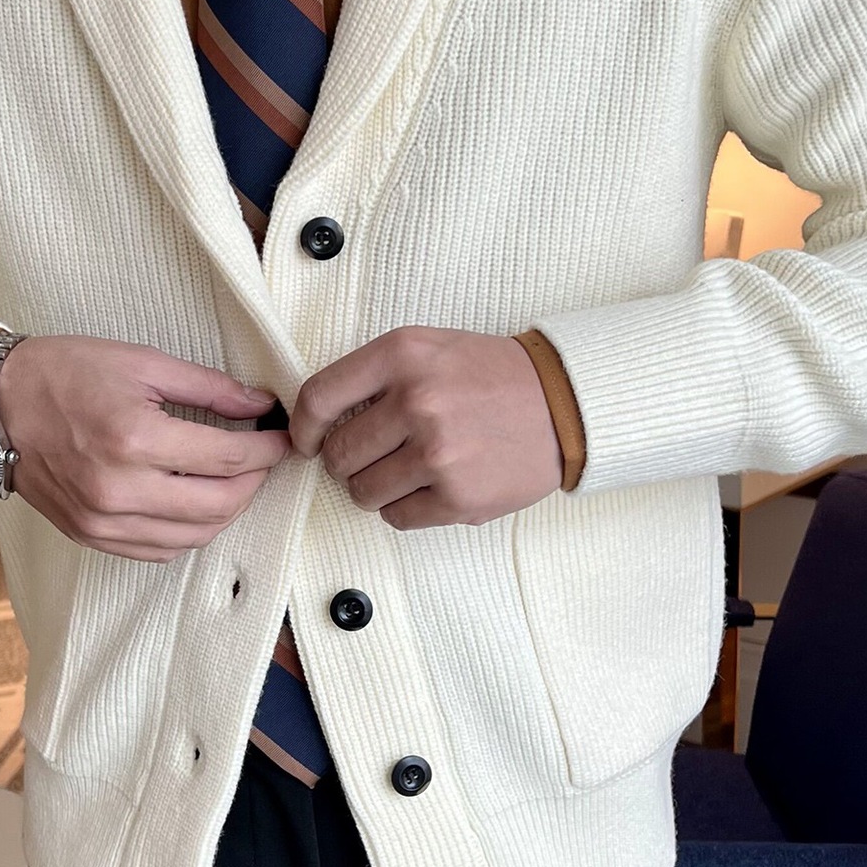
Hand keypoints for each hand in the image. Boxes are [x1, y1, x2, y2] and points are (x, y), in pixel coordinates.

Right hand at [0, 337, 288, 561]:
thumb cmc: (66, 373)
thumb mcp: (143, 362)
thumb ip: (209, 388)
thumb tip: (261, 404)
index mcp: (135, 438)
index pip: (229, 458)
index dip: (267, 450)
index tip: (281, 438)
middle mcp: (120, 488)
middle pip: (220, 505)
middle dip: (254, 483)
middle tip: (263, 461)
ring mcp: (104, 520)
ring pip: (195, 536)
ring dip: (226, 511)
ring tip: (234, 481)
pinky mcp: (92, 535)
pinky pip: (160, 550)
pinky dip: (189, 532)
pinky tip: (194, 504)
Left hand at [290, 328, 562, 529]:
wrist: (562, 403)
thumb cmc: (489, 376)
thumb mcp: (428, 348)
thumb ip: (373, 376)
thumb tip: (317, 423)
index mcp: (402, 356)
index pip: (319, 398)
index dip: (304, 427)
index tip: (307, 441)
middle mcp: (417, 402)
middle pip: (339, 455)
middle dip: (345, 462)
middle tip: (371, 456)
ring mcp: (438, 454)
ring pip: (363, 492)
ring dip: (375, 487)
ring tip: (406, 471)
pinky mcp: (458, 498)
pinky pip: (397, 518)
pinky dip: (405, 508)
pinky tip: (430, 486)